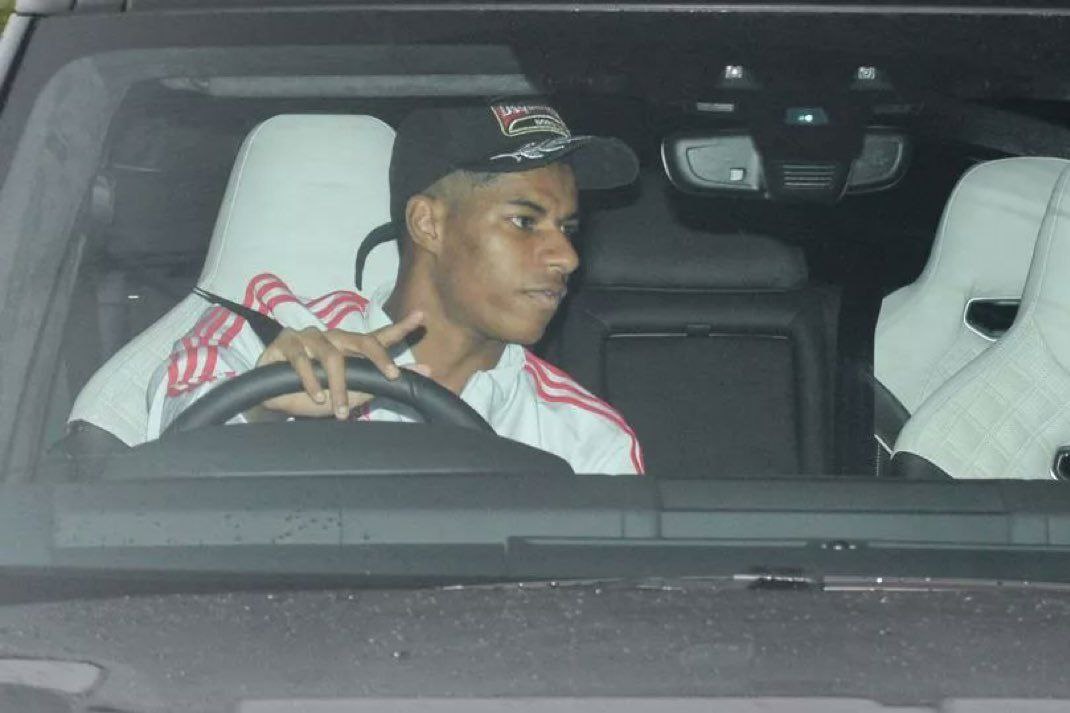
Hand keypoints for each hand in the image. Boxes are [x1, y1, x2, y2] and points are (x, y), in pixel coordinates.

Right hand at [252, 311, 427, 419]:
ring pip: (332, 356)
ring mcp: (309, 337)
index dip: (400, 326)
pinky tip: (316, 396)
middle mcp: (333, 337)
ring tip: (340, 411)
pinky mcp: (286, 342)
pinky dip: (311, 381)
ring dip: (338, 386)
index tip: (421, 316)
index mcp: (350, 348)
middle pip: (361, 340)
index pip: (378, 336)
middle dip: (379, 359)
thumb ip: (386, 381)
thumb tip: (427, 370)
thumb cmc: (316, 395)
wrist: (275, 403)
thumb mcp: (355, 393)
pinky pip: (302, 359)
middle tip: (392, 376)